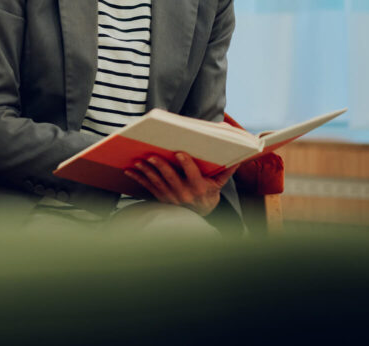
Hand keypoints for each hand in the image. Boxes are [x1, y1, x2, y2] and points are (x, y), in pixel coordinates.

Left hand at [124, 153, 238, 216]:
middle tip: (152, 155)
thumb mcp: (219, 184)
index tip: (179, 153)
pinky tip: (129, 170)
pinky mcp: (161, 198)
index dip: (186, 164)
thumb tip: (240, 156)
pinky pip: (148, 187)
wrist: (199, 214)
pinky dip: (138, 178)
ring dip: (147, 172)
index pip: (192, 175)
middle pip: (171, 178)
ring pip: (157, 183)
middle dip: (161, 166)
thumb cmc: (209, 194)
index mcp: (199, 188)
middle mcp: (184, 194)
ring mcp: (171, 197)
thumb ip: (227, 170)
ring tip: (138, 161)